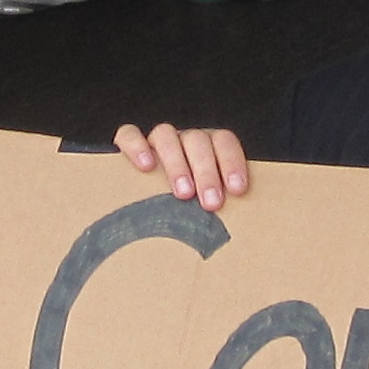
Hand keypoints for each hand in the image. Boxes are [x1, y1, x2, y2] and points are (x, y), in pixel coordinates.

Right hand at [114, 124, 249, 210]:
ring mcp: (157, 141)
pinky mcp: (128, 144)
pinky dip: (137, 146)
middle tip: (211, 203)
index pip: (223, 141)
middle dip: (207, 172)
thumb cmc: (188, 212)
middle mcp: (184, 141)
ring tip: (183, 194)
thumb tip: (240, 233)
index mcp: (209, 148)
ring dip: (176, 164)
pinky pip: (128, 135)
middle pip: (197, 140)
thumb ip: (220, 209)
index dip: (232, 162)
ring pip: (166, 135)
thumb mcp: (207, 209)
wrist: (142, 215)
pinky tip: (145, 166)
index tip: (237, 190)